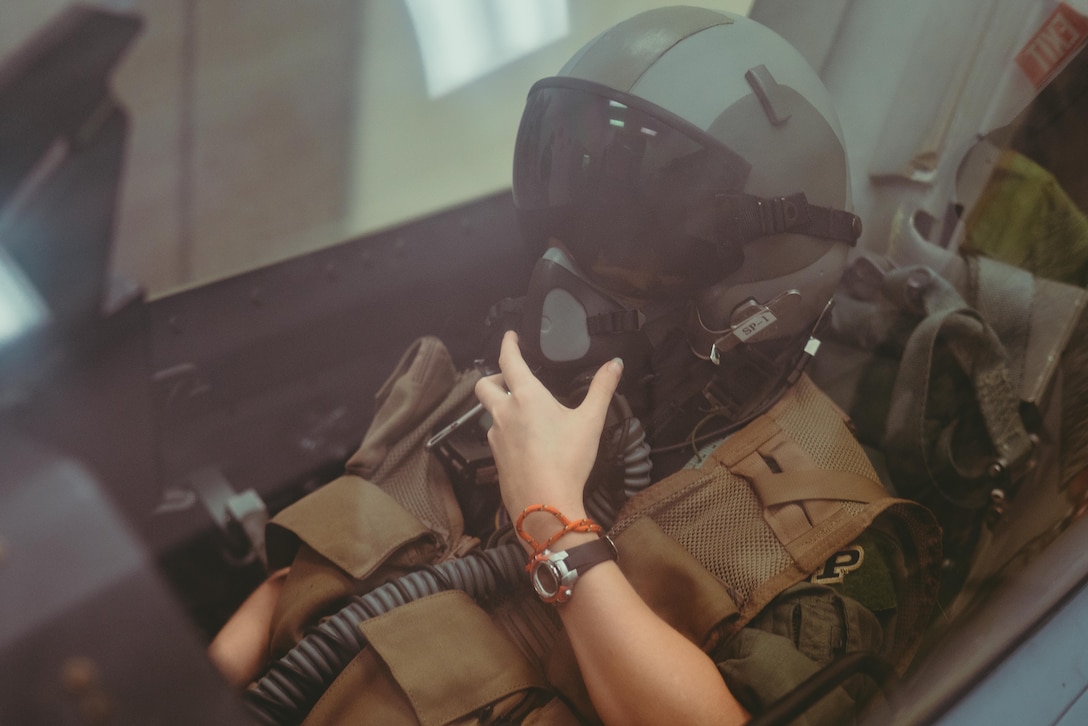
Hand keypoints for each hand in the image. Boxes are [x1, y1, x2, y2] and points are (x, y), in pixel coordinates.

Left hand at [475, 331, 622, 538]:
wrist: (545, 505)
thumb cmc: (568, 459)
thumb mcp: (590, 421)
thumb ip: (602, 389)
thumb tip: (615, 363)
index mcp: (526, 396)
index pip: (508, 360)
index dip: (508, 344)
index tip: (510, 336)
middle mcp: (504, 412)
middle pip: (484, 385)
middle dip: (494, 377)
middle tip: (510, 378)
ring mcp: (496, 437)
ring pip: (489, 413)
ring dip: (501, 406)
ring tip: (523, 412)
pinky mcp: (496, 459)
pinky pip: (496, 436)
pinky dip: (506, 431)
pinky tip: (525, 442)